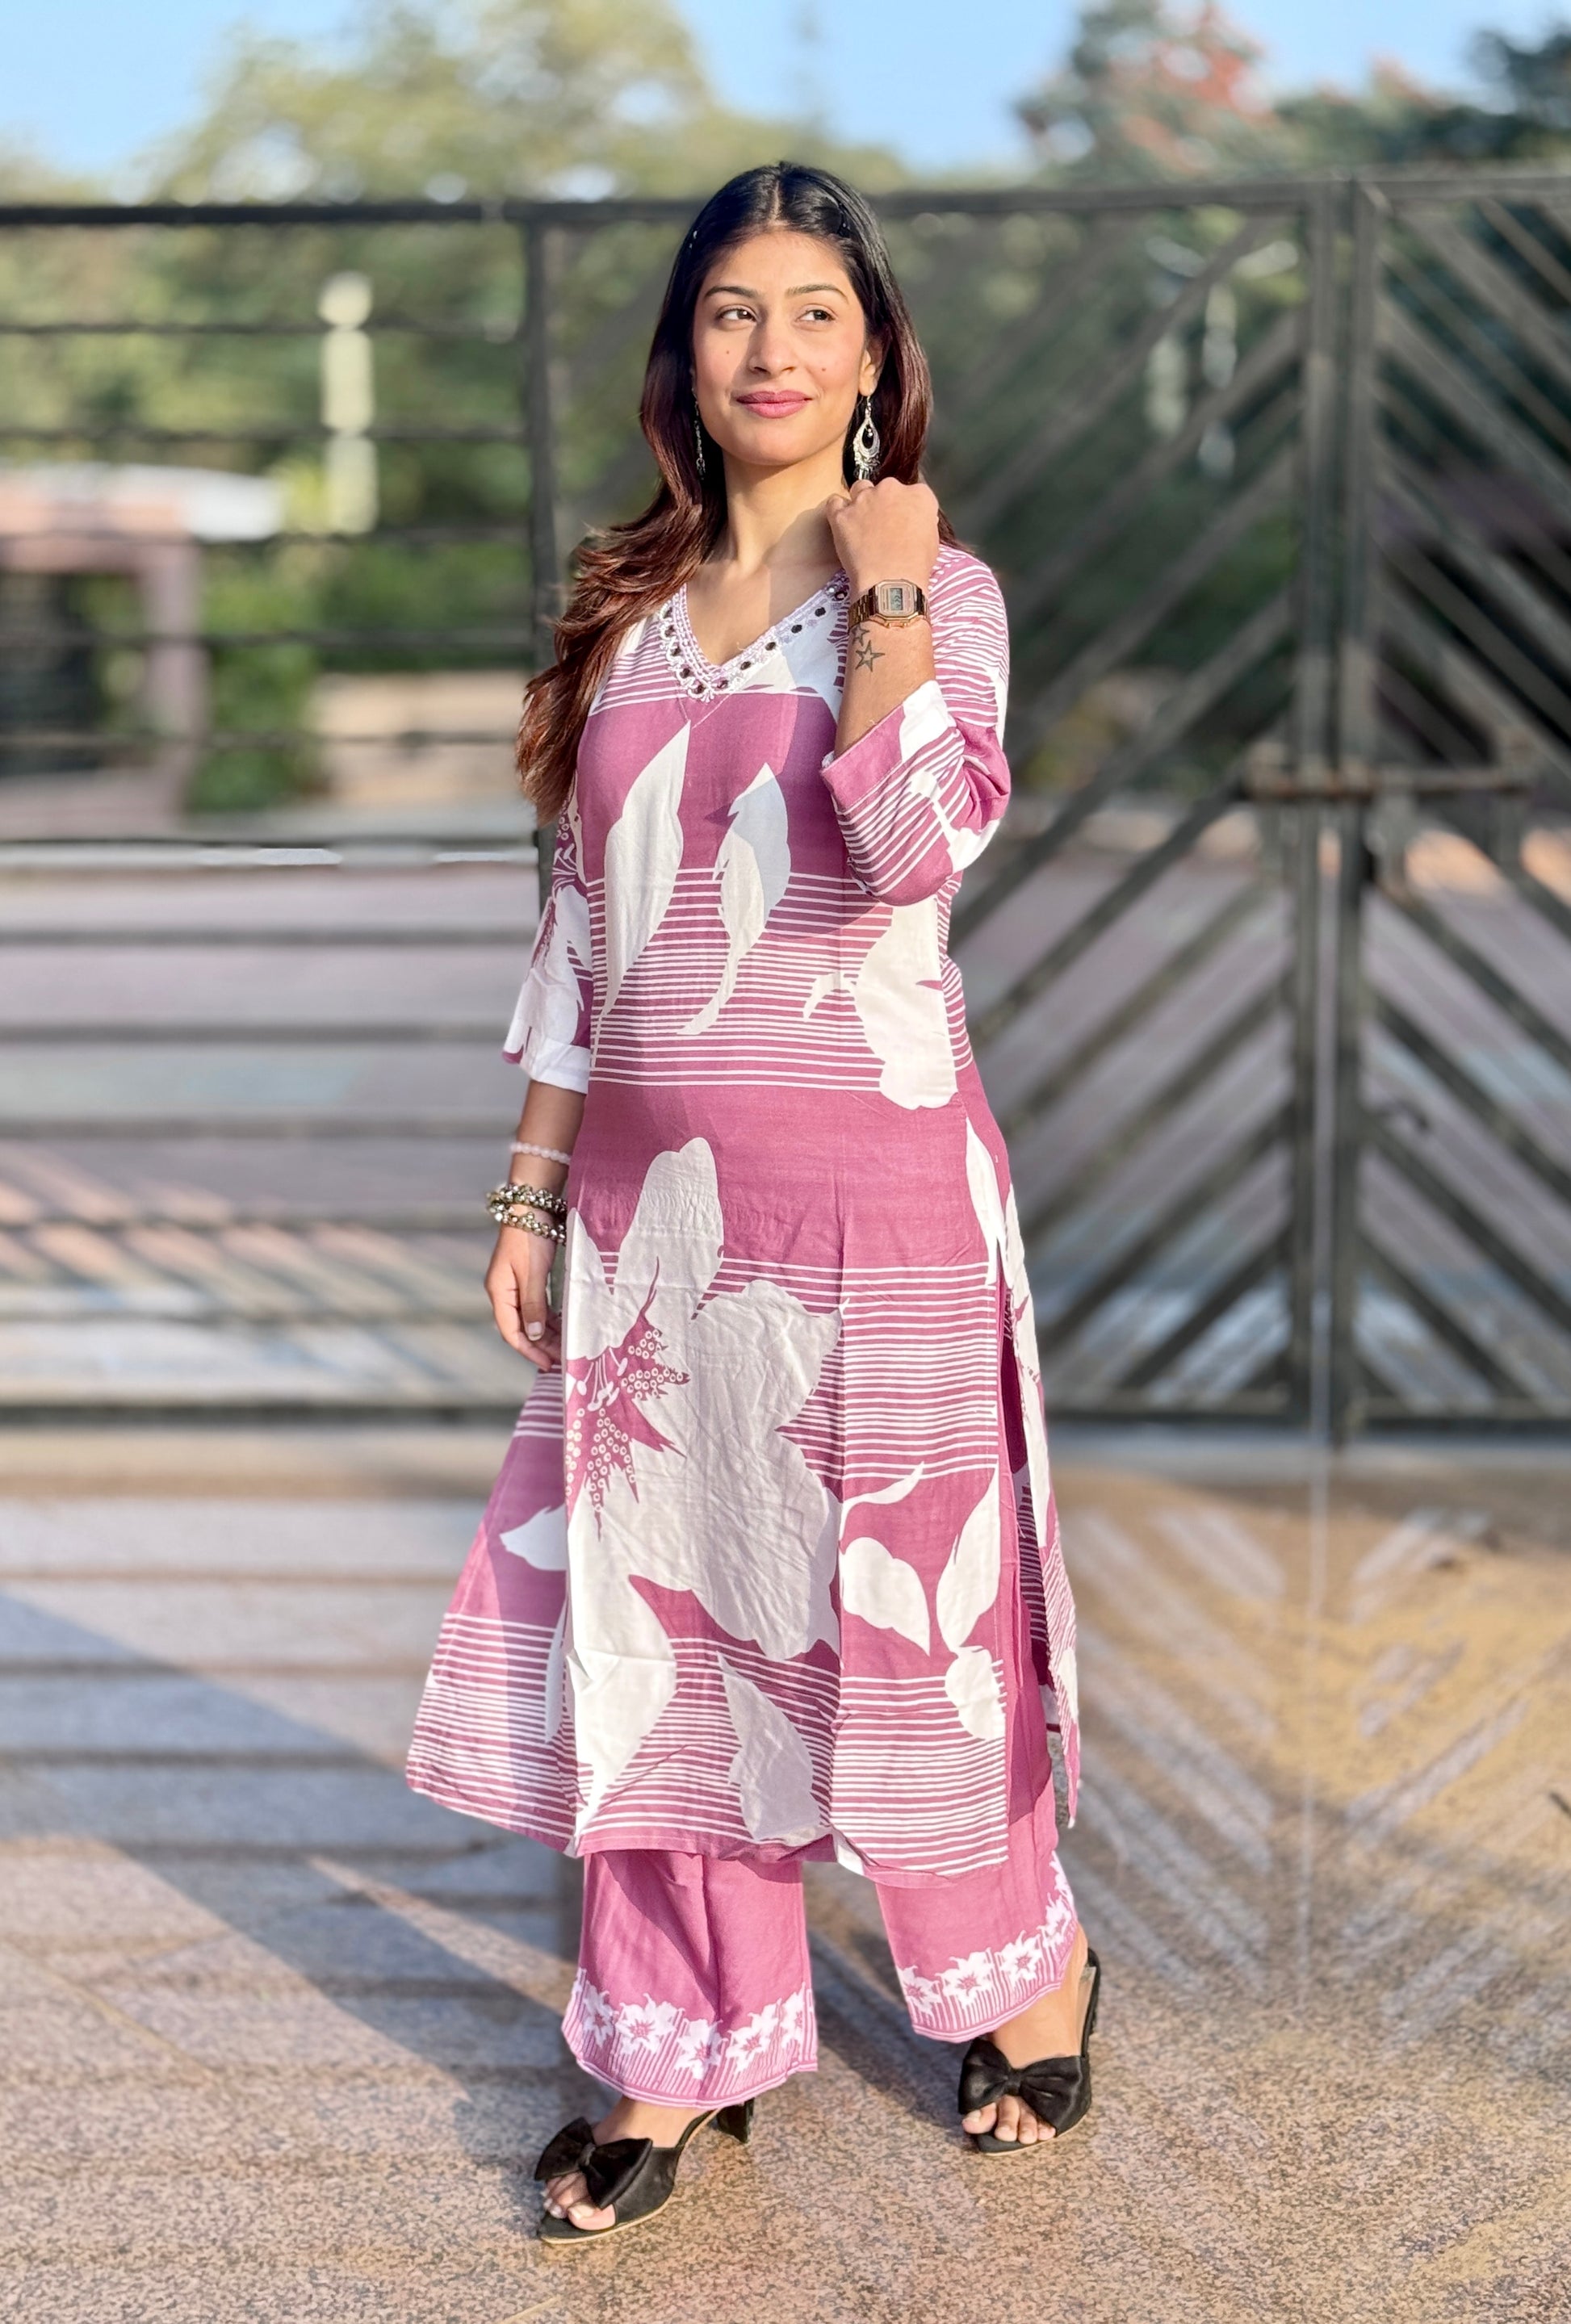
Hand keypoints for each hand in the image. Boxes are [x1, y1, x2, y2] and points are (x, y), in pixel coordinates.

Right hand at [484, 1225, 561, 1369]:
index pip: (511, 1332)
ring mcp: (514, 1285)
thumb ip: (534, 1305)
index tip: (548, 1364)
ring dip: (547, 1333)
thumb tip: (535, 1335)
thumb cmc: (529, 1237)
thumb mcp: (533, 1273)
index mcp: (499, 1292)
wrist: (531, 1206)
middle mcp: (504, 1292)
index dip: (529, 1350)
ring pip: (530, 1318)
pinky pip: (536, 1306)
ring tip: (565, 1346)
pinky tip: (562, 1325)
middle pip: (521, 1327)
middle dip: (541, 1345)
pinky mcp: (526, 1278)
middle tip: (563, 1359)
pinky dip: (548, 1318)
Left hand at [824, 477, 939, 594]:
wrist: (892, 582)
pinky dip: (837, 510)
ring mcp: (864, 499)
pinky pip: (835, 503)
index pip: (912, 493)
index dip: (905, 508)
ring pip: (860, 489)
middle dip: (883, 503)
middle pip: (885, 488)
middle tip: (881, 526)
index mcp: (919, 495)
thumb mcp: (932, 540)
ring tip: (861, 523)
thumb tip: (914, 523)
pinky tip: (842, 523)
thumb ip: (922, 522)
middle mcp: (891, 489)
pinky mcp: (842, 514)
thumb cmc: (915, 566)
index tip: (902, 521)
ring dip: (861, 502)